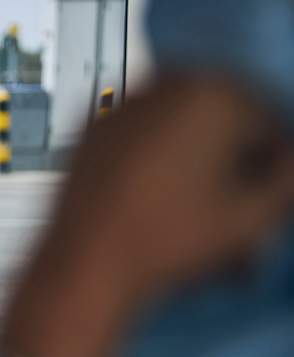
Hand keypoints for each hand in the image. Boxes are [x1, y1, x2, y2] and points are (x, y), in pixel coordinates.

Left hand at [0, 74, 293, 356]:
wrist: (83, 269)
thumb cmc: (160, 244)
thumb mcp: (251, 218)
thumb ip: (288, 182)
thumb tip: (291, 164)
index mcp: (215, 93)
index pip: (270, 123)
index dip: (275, 167)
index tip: (271, 197)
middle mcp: (166, 87)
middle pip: (223, 125)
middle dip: (237, 167)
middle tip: (242, 211)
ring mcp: (125, 107)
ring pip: (183, 134)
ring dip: (202, 169)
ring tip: (205, 218)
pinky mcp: (94, 132)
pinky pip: (143, 142)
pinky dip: (161, 167)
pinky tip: (166, 206)